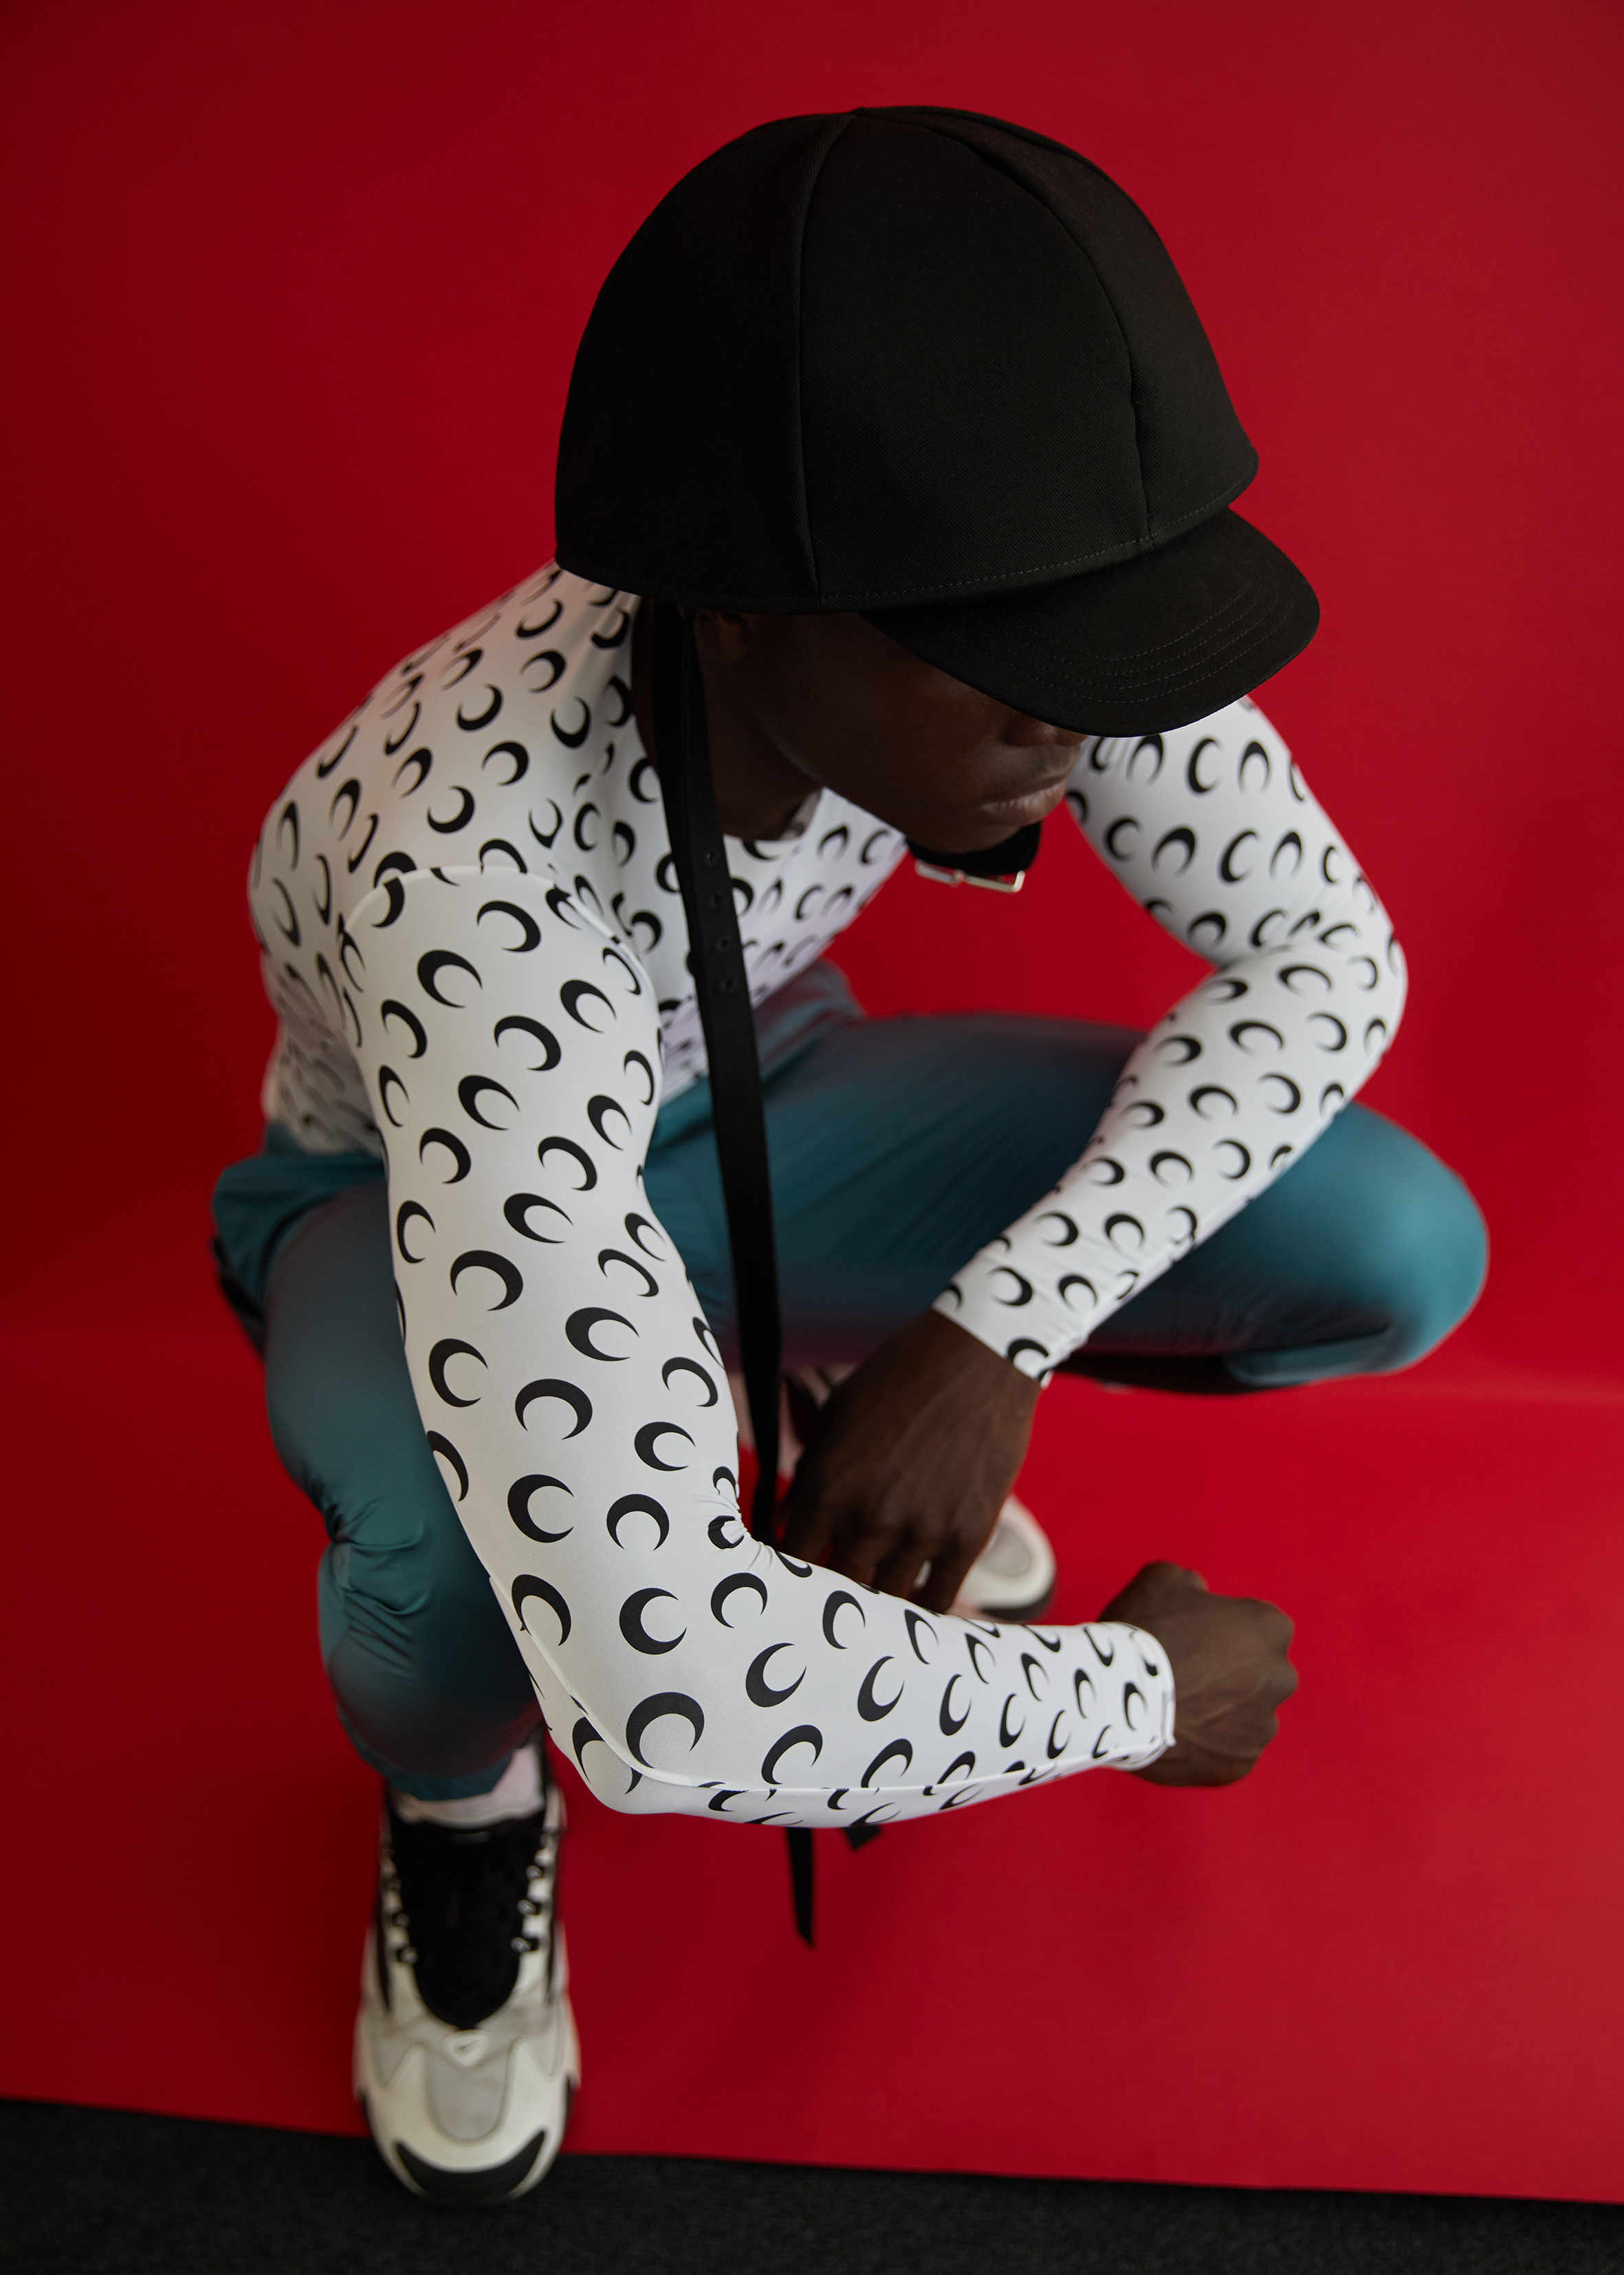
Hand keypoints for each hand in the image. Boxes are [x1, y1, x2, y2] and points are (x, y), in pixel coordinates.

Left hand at [778, 1310, 1039, 1611]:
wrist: (979, 1357)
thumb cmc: (901, 1373)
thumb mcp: (839, 1413)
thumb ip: (810, 1471)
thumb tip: (784, 1517)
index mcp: (827, 1485)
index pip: (791, 1555)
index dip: (789, 1567)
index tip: (795, 1569)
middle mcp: (868, 1517)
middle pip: (836, 1583)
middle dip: (832, 1585)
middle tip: (835, 1583)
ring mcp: (920, 1531)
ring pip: (886, 1597)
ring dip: (877, 1597)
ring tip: (875, 1594)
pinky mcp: (967, 1536)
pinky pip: (939, 1597)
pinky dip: (924, 1606)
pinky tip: (916, 1600)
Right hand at [1100, 1561, 1296, 1785]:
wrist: (1118, 1696)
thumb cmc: (1144, 1630)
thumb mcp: (1163, 1579)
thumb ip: (1192, 1584)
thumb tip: (1197, 1595)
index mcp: (1270, 1628)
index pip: (1257, 1626)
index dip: (1223, 1629)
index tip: (1193, 1636)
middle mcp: (1279, 1678)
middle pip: (1258, 1673)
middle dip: (1230, 1674)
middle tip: (1184, 1673)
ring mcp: (1261, 1727)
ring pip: (1243, 1716)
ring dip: (1219, 1711)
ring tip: (1174, 1707)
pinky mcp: (1239, 1764)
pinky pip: (1225, 1751)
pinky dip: (1205, 1745)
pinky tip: (1174, 1732)